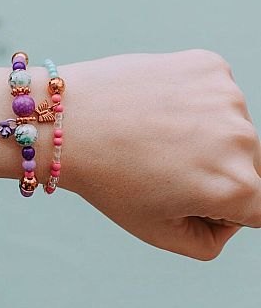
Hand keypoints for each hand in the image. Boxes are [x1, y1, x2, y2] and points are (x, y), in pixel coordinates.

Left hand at [58, 50, 260, 259]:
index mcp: (235, 186)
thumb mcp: (156, 230)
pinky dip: (192, 102)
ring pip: (231, 127)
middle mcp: (242, 139)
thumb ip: (207, 241)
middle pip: (249, 166)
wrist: (66, 122)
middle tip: (161, 163)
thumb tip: (229, 219)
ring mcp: (226, 96)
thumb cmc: (106, 179)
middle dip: (216, 171)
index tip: (179, 193)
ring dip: (204, 134)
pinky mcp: (207, 65)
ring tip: (154, 133)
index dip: (218, 207)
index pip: (254, 208)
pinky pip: (213, 93)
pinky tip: (156, 107)